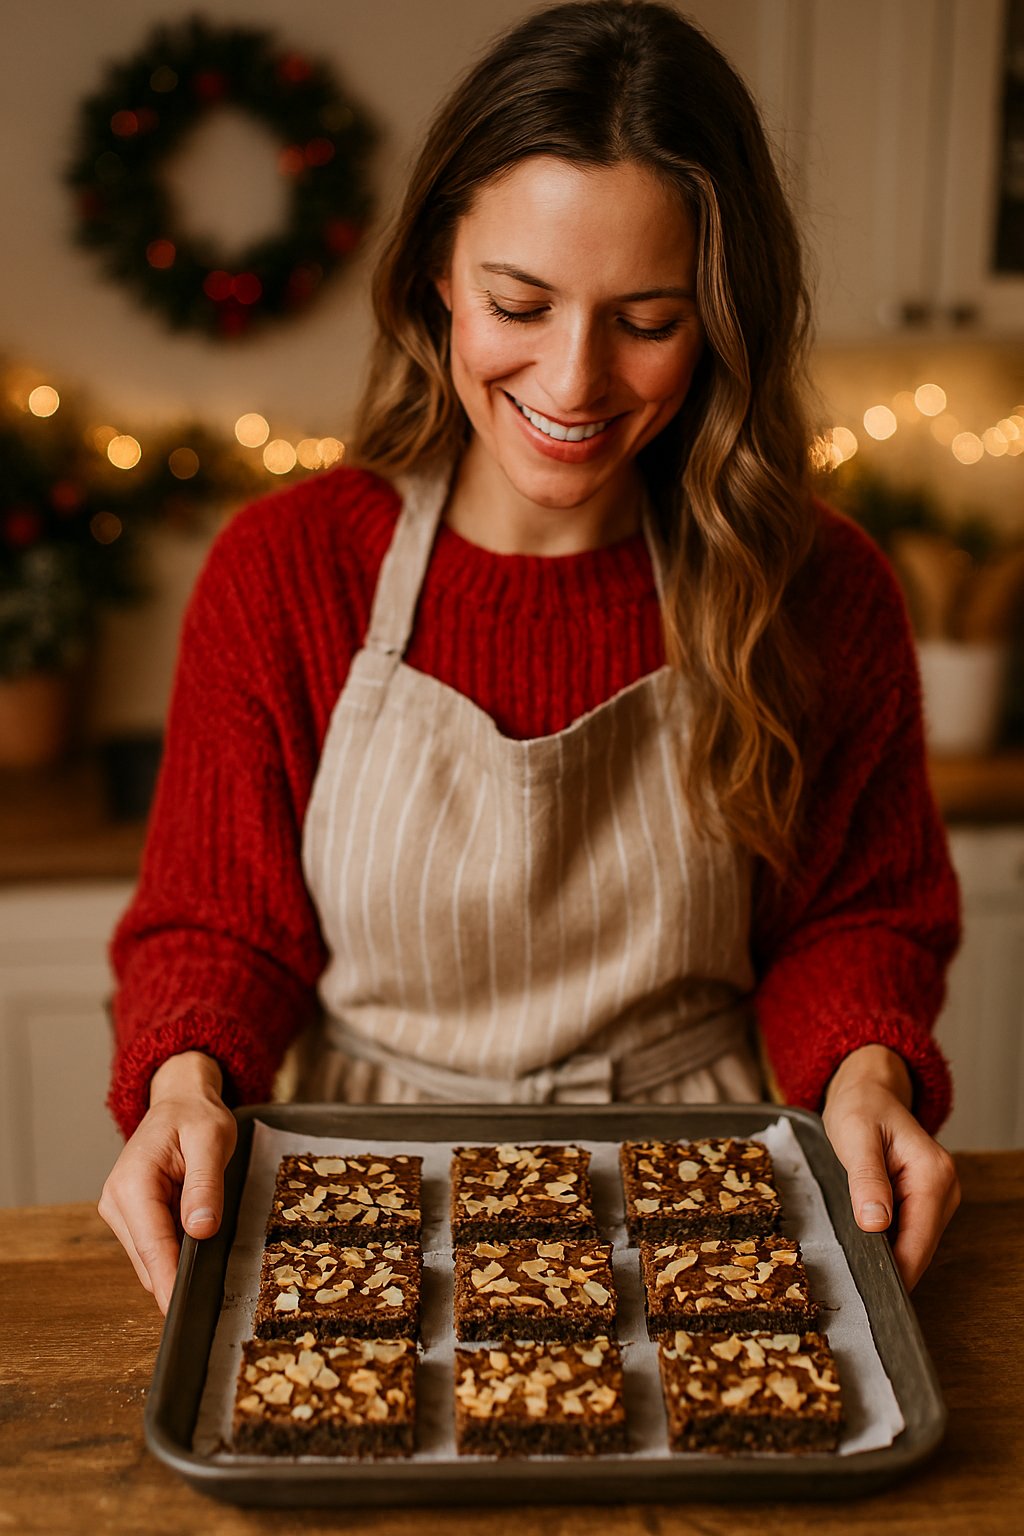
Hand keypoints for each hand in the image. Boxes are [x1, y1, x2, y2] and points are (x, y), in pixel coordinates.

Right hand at [98, 1051, 236, 1313]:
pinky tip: (195, 1250)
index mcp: (133, 1183)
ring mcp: (121, 1210)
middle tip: (207, 1304)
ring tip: (208, 1272)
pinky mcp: (131, 1215)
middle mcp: (117, 1200)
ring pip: (149, 1256)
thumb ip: (205, 1185)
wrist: (181, 1100)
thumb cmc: (196, 1116)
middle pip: (148, 1257)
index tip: (179, 1312)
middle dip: (174, 1279)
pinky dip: (173, 1252)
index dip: (167, 1281)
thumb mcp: (211, 1141)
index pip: (151, 1245)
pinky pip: (153, 1244)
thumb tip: (199, 1230)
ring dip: (175, 1265)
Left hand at [822, 1044, 959, 1290]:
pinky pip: (909, 1231)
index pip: (918, 1243)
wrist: (867, 1091)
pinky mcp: (926, 1199)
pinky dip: (888, 1239)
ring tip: (853, 1257)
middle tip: (850, 1279)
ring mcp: (939, 1196)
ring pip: (914, 1244)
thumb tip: (875, 1224)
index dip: (895, 1272)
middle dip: (889, 1266)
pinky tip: (866, 1237)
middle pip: (919, 1249)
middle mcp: (945, 1189)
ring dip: (887, 1253)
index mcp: (933, 1175)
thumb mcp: (855, 1137)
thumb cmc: (861, 1108)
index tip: (867, 1291)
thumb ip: (866, 1180)